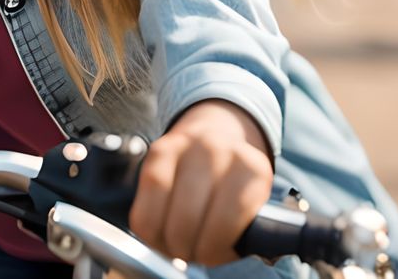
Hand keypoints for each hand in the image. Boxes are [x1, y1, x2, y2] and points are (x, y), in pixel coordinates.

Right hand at [128, 99, 273, 266]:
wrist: (217, 142)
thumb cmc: (231, 193)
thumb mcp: (249, 212)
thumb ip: (241, 234)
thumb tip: (217, 252)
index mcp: (251, 169)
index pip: (226, 221)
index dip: (213, 248)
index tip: (210, 254)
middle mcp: (218, 150)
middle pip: (189, 217)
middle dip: (186, 245)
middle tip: (189, 252)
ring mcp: (186, 145)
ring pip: (163, 210)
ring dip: (165, 238)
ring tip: (173, 244)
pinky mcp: (159, 150)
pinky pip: (145, 199)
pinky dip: (147, 224)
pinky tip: (158, 229)